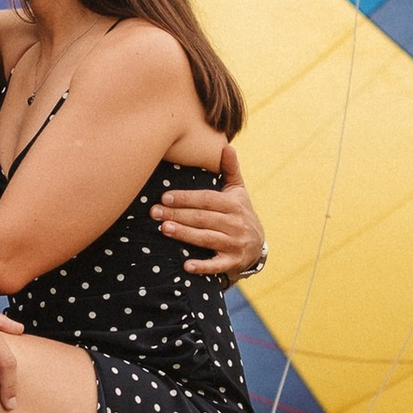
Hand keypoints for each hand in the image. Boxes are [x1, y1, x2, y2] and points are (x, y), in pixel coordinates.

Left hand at [152, 147, 265, 281]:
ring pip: (207, 238)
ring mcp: (234, 244)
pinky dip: (202, 266)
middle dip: (177, 214)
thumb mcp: (238, 191)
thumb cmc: (240, 213)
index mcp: (233, 204)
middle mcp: (235, 224)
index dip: (186, 198)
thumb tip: (227, 145)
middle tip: (154, 212)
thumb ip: (230, 169)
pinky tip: (186, 266)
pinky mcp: (232, 262)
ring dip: (185, 234)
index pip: (207, 199)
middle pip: (203, 218)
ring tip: (164, 228)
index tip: (165, 197)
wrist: (258, 246)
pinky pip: (217, 265)